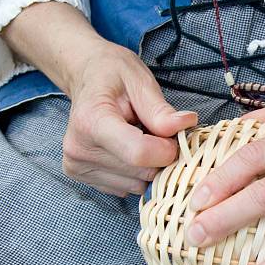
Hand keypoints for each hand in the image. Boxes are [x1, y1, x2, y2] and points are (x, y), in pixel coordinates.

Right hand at [0, 2, 197, 196]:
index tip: (172, 135)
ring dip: (149, 167)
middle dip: (160, 157)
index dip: (166, 149)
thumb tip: (186, 124)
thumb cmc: (114, 75)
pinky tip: (128, 150)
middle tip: (156, 132)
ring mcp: (77, 166)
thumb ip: (161, 110)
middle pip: (141, 173)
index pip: (139, 154)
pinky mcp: (82, 177)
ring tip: (139, 138)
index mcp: (91, 121)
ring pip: (137, 185)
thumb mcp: (140, 82)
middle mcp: (79, 149)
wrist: (87, 77)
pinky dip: (136, 174)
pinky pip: (126, 189)